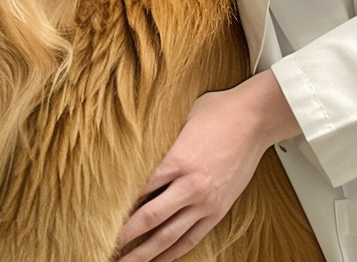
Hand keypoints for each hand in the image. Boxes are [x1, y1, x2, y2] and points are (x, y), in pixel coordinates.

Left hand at [115, 72, 299, 261]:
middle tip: (105, 246)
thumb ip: (161, 139)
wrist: (255, 118)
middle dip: (126, 236)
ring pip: (170, 236)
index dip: (119, 206)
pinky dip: (173, 252)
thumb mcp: (181, 117)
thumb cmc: (218, 110)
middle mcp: (190, 186)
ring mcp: (205, 201)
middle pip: (150, 219)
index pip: (140, 190)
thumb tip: (139, 145)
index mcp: (177, 160)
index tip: (101, 215)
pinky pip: (192, 237)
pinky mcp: (218, 210)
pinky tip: (160, 260)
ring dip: (146, 254)